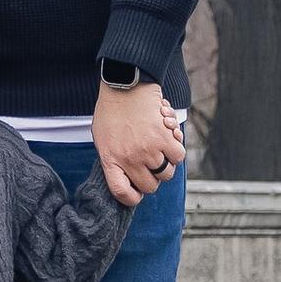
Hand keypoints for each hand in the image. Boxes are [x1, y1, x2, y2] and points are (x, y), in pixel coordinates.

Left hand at [95, 77, 185, 205]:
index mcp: (110, 159)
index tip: (137, 193)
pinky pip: (178, 156)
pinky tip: (169, 137)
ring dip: (166, 162)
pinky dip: (176, 149)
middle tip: (152, 164)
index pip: (121, 192)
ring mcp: (147, 150)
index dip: (132, 197)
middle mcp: (129, 159)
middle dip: (153, 177)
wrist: (125, 83)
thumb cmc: (112, 109)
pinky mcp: (163, 138)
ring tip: (160, 147)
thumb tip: (125, 176)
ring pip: (167, 173)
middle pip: (150, 186)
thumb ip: (113, 158)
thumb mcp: (102, 137)